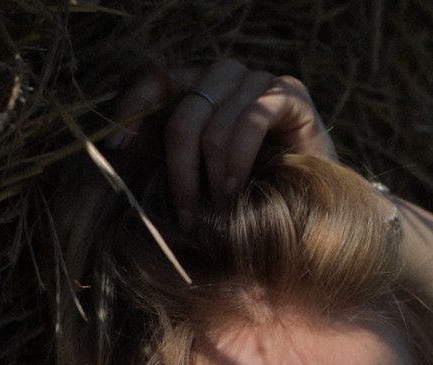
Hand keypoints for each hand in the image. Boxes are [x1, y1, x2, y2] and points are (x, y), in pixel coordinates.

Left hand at [111, 60, 336, 220]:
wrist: (317, 212)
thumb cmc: (255, 201)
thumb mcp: (202, 184)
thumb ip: (170, 165)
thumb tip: (116, 159)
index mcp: (198, 90)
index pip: (154, 81)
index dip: (131, 109)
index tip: (115, 150)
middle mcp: (226, 77)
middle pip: (184, 111)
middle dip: (181, 172)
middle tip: (189, 217)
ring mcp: (259, 81)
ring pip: (215, 119)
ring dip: (213, 174)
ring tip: (221, 209)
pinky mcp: (290, 94)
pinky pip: (252, 118)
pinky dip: (240, 159)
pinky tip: (239, 190)